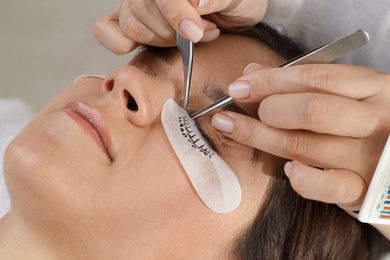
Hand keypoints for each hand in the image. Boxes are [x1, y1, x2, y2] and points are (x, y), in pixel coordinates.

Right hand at [93, 0, 267, 53]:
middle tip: (203, 32)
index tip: (195, 32)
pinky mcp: (132, 22)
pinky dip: (120, 43)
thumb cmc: (236, 1)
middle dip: (173, 31)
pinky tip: (151, 44)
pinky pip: (107, 30)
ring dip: (162, 40)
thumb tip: (196, 2)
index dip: (175, 13)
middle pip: (140, 9)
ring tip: (191, 36)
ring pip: (131, 24)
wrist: (235, 11)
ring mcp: (137, 3)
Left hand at [211, 63, 389, 210]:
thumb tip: (251, 73)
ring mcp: (372, 158)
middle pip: (312, 110)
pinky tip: (287, 168)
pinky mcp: (364, 191)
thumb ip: (300, 82)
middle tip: (239, 108)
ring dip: (259, 136)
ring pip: (304, 146)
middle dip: (267, 108)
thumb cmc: (363, 126)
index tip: (239, 86)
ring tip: (232, 127)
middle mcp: (376, 121)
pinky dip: (299, 177)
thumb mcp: (346, 96)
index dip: (271, 80)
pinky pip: (325, 186)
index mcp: (374, 88)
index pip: (317, 77)